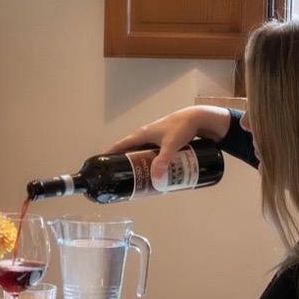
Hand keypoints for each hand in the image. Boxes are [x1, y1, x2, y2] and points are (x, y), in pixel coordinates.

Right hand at [108, 105, 232, 178]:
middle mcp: (145, 135)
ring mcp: (154, 138)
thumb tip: (156, 176)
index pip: (120, 145)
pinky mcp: (162, 141)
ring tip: (135, 179)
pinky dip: (148, 162)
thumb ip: (164, 160)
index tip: (101, 166)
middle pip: (129, 152)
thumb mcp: (171, 145)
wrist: (197, 118)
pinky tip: (151, 172)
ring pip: (140, 153)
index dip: (109, 155)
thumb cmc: (182, 128)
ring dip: (137, 164)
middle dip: (124, 165)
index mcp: (142, 134)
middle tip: (121, 180)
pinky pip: (150, 153)